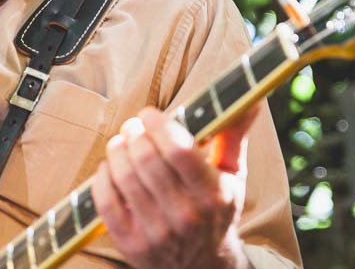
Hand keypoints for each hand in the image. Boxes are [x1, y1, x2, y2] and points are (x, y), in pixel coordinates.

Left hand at [91, 104, 259, 268]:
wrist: (203, 266)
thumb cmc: (217, 211)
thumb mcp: (233, 176)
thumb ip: (235, 136)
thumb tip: (252, 101)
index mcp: (213, 194)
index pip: (180, 150)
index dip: (159, 125)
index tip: (150, 114)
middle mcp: (185, 215)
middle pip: (147, 160)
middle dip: (135, 133)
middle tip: (133, 126)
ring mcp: (156, 231)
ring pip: (125, 177)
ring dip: (117, 151)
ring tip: (120, 142)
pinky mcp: (131, 244)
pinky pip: (106, 202)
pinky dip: (103, 177)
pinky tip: (109, 167)